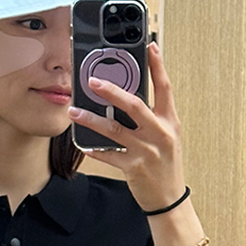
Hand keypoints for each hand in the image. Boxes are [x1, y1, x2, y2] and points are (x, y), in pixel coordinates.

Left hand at [67, 41, 185, 212]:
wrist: (169, 199)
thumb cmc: (166, 165)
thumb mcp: (166, 137)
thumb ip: (152, 117)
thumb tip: (127, 97)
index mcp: (170, 122)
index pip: (165, 88)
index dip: (158, 66)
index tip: (150, 46)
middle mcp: (160, 134)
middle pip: (135, 106)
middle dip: (113, 91)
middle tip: (93, 81)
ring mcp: (147, 151)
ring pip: (115, 130)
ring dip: (92, 119)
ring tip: (75, 111)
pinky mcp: (134, 168)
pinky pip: (109, 155)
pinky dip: (95, 149)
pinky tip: (83, 143)